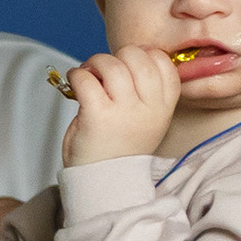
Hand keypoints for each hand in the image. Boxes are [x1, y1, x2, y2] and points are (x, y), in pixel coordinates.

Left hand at [59, 46, 186, 164]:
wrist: (104, 185)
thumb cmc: (118, 149)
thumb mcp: (145, 120)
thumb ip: (142, 92)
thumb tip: (122, 59)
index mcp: (163, 108)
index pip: (164, 64)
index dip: (144, 55)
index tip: (128, 64)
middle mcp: (148, 109)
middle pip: (139, 58)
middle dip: (118, 55)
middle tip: (104, 68)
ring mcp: (124, 112)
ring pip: (112, 65)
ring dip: (95, 62)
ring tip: (88, 74)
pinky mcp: (98, 116)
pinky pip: (86, 80)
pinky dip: (77, 75)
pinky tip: (75, 83)